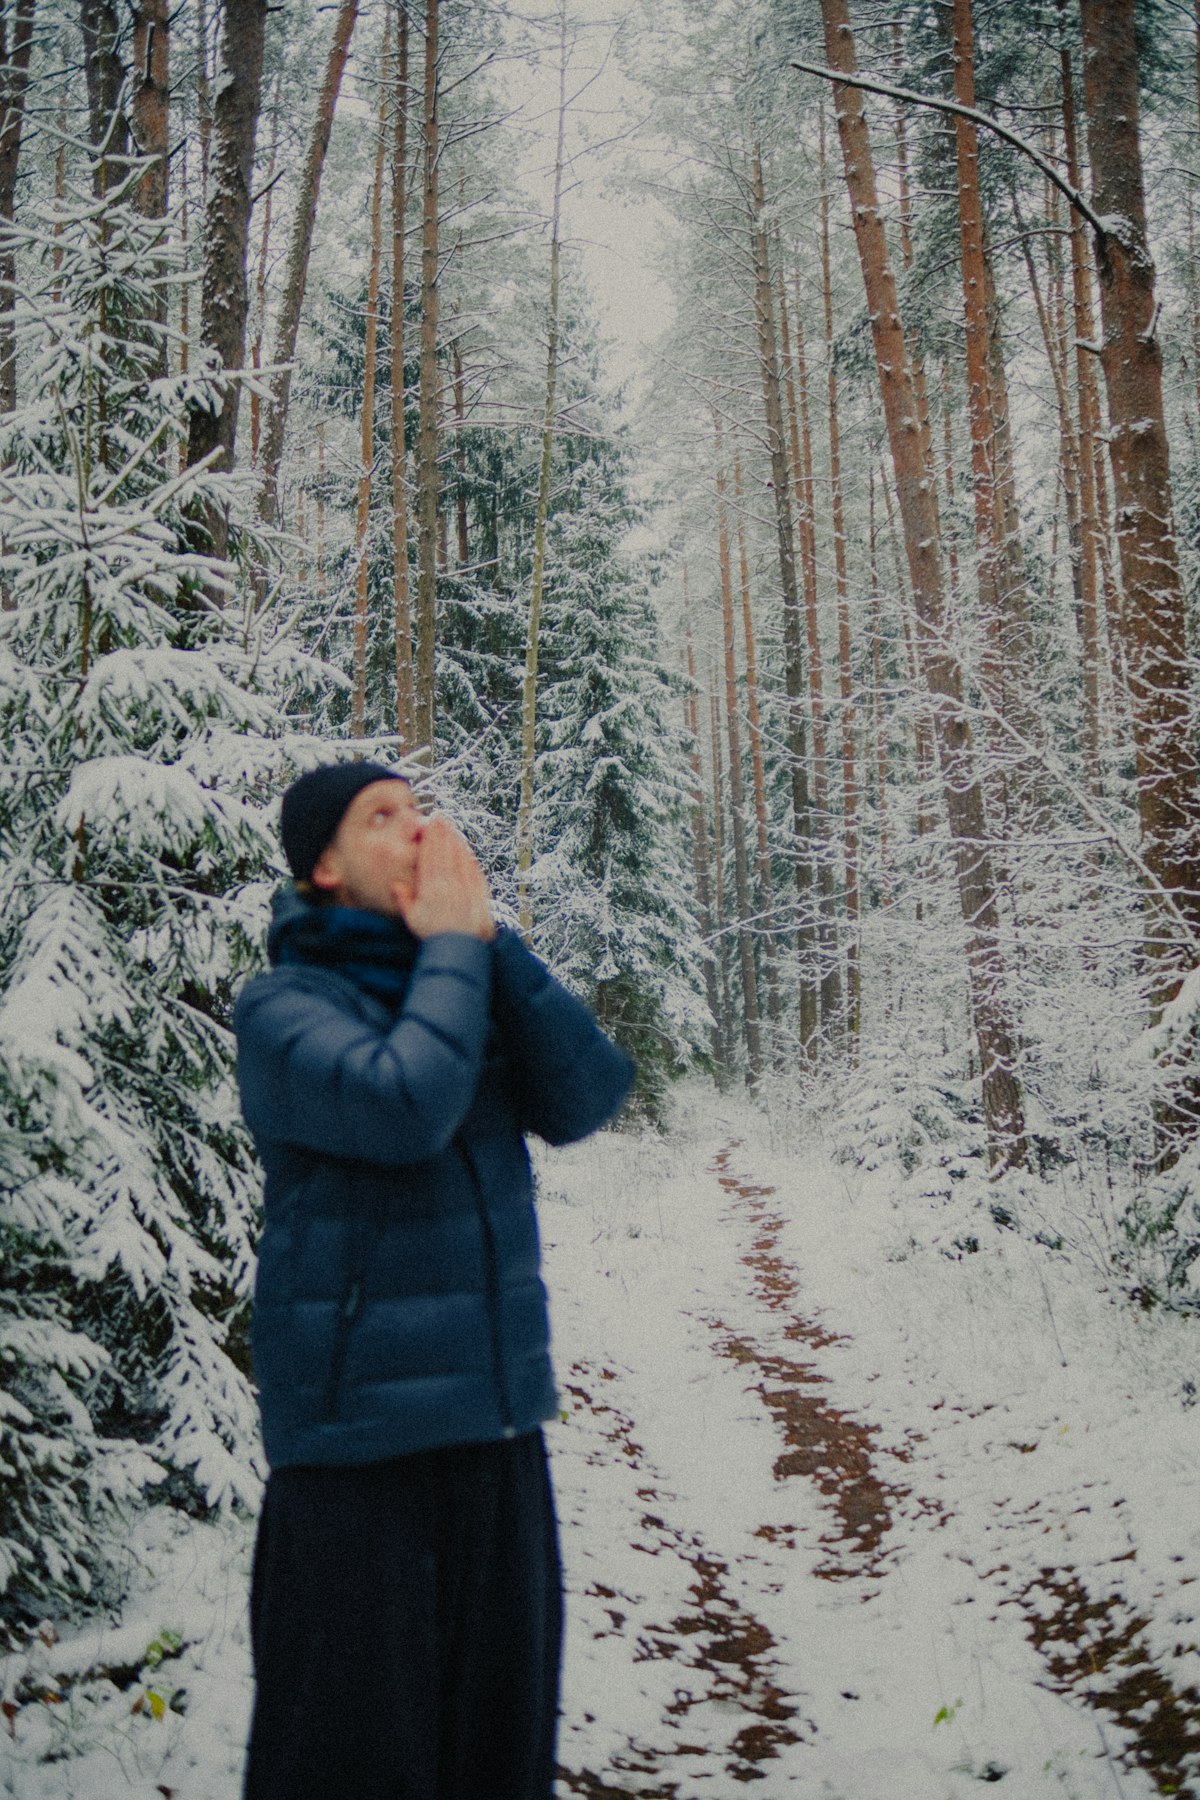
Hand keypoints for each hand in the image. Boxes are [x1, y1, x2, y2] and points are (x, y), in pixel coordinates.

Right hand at [394, 817, 494, 941]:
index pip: (429, 857)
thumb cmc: (434, 936)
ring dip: (455, 840)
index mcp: (431, 889)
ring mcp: (466, 886)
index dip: (428, 840)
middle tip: (439, 818)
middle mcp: (449, 884)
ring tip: (450, 827)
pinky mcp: (479, 891)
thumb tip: (395, 884)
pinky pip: (473, 868)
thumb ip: (404, 900)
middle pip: (445, 852)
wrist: (462, 948)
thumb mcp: (413, 920)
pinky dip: (468, 855)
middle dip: (441, 834)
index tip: (427, 826)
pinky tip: (465, 848)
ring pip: (459, 857)